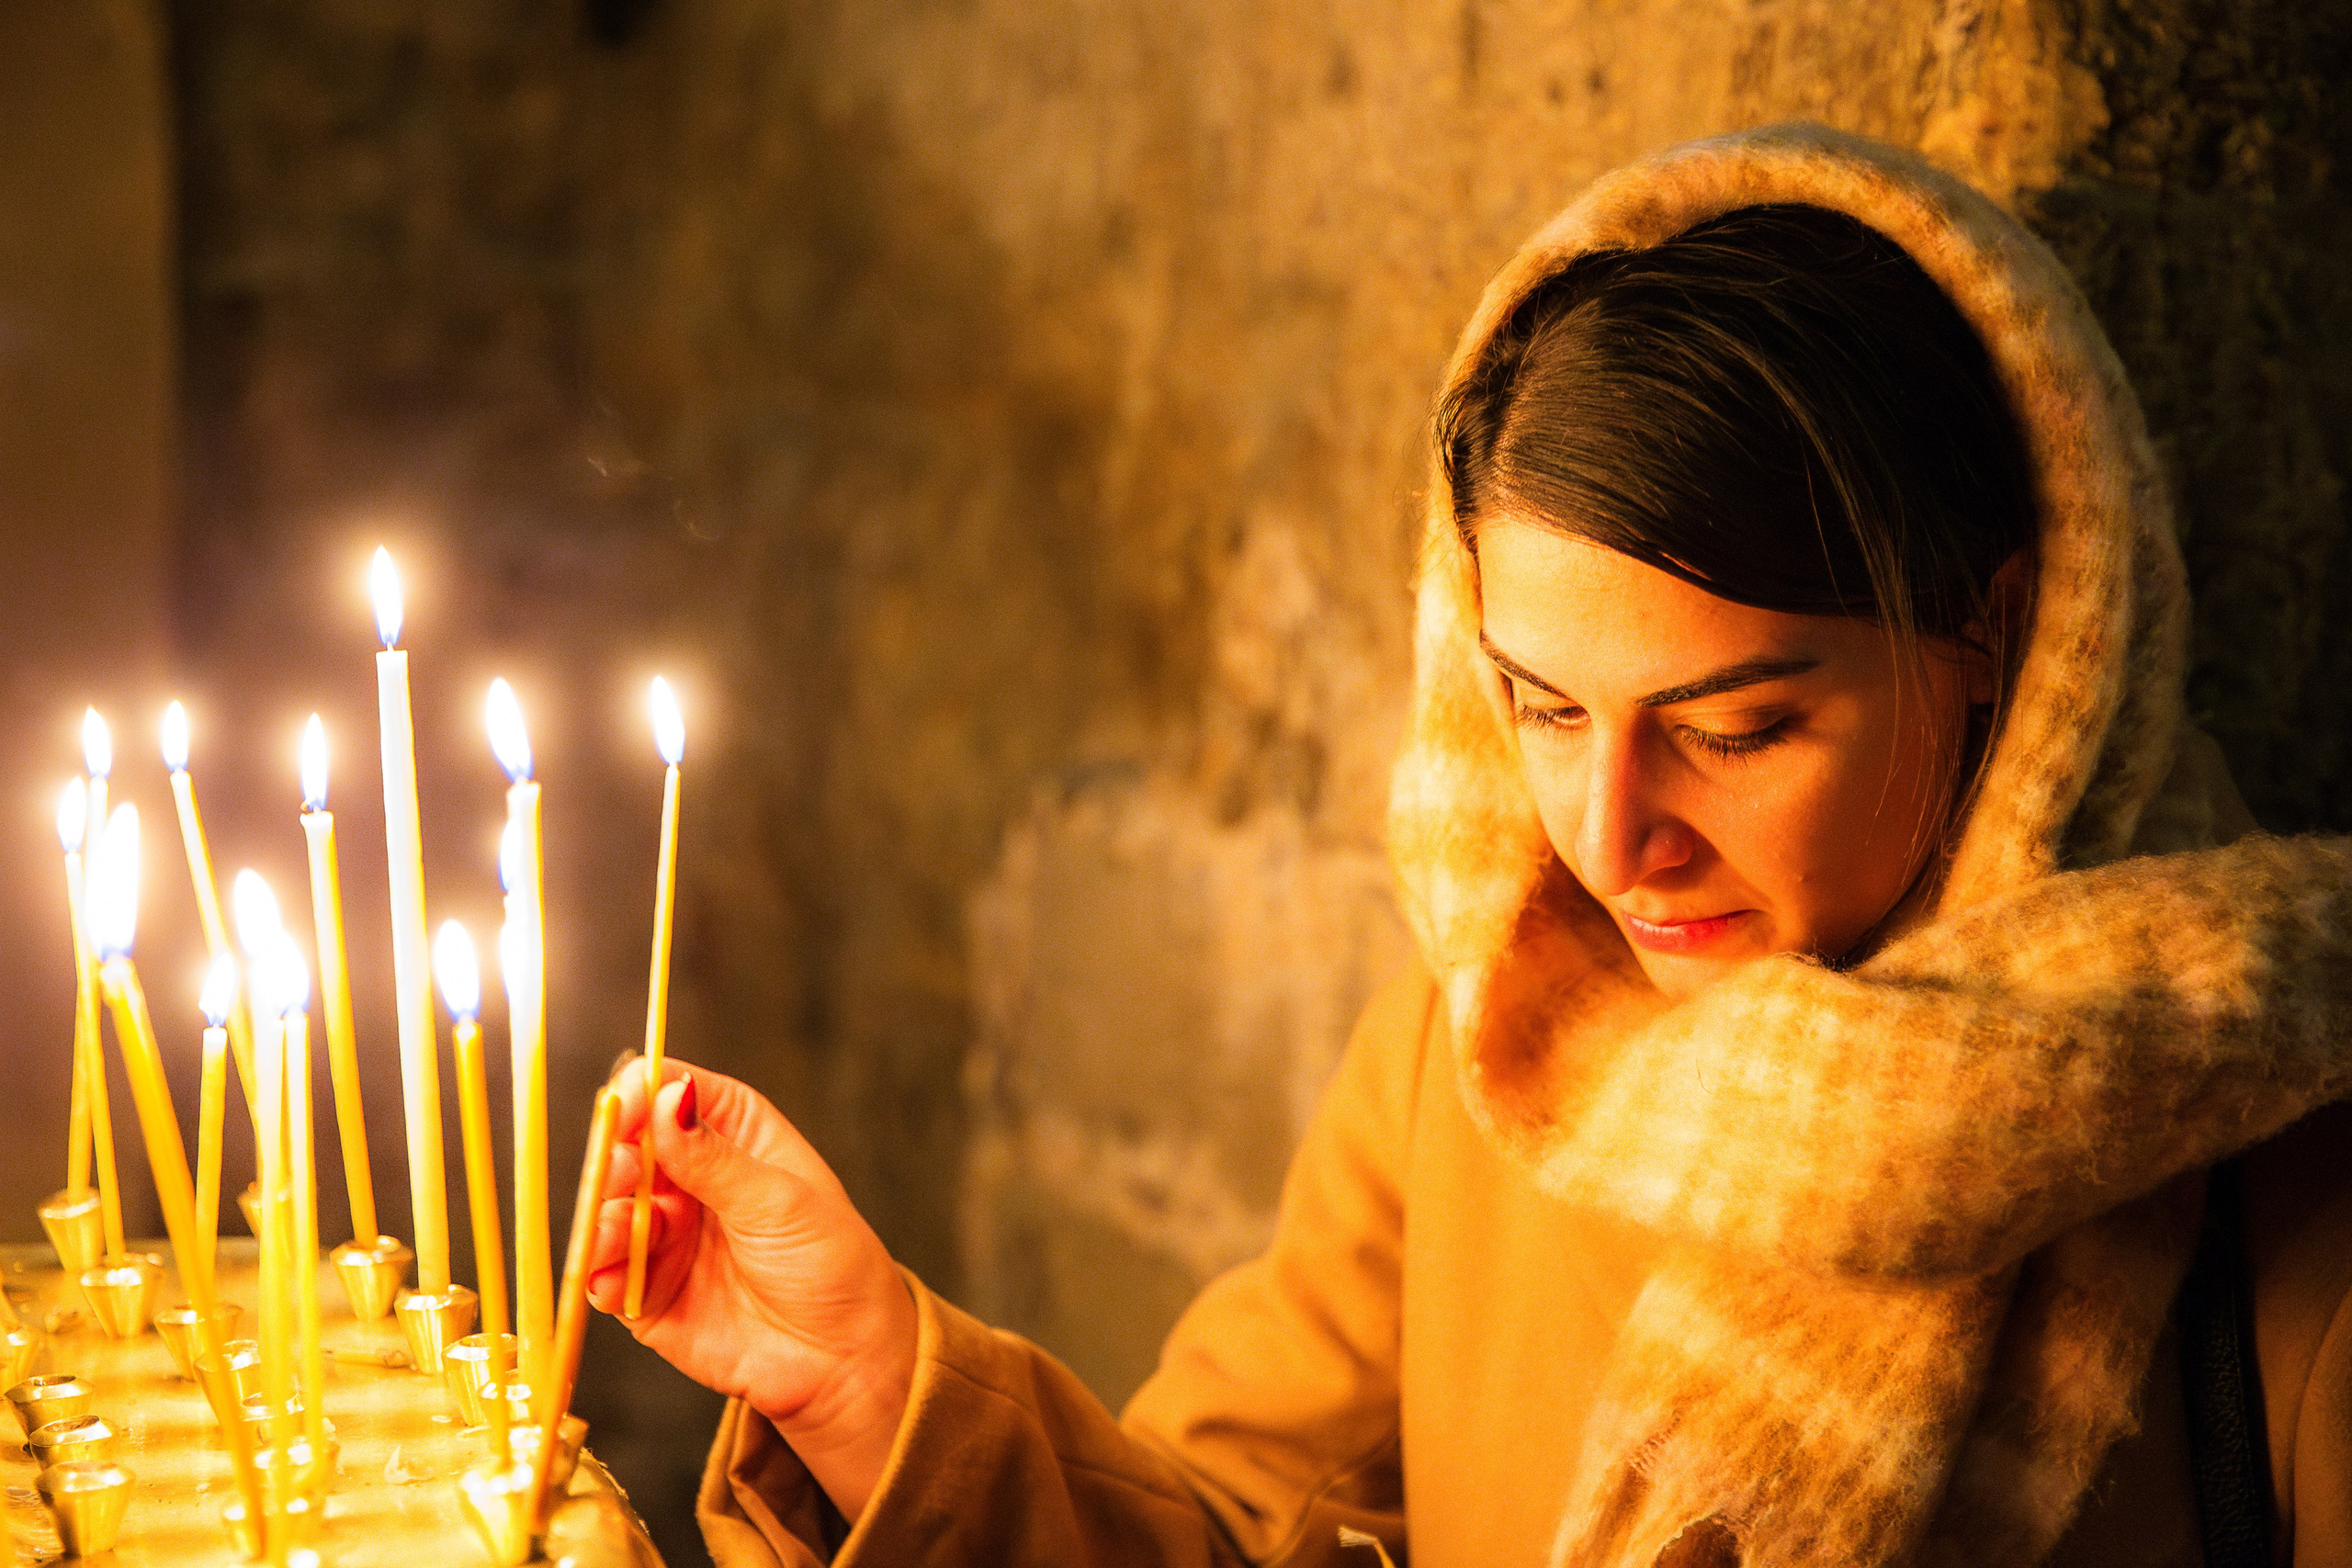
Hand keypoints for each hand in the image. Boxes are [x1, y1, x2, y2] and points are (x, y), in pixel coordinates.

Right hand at [588, 1058, 916, 1521]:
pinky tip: (613, 1281)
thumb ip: (712, 1157)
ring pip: (607, 1210)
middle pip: (626, 1147)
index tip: (623, 1106)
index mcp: (735, 1134)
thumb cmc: (830, 1265)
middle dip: (613, 1158)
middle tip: (620, 1178)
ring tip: (615, 1234)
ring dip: (600, 1217)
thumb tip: (665, 1096)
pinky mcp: (648, 1292)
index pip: (672, 1090)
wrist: (841, 1359)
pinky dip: (598, 1273)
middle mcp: (692, 1178)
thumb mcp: (776, 1201)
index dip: (641, 1091)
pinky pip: (604, 1274)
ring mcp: (666, 1235)